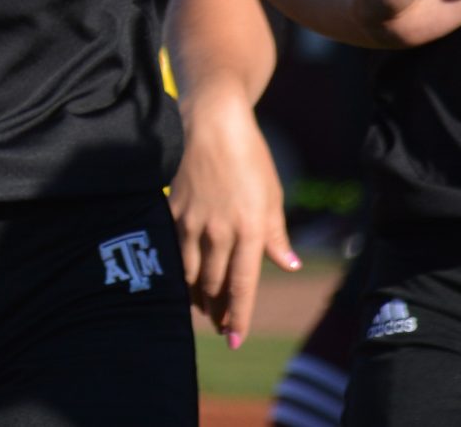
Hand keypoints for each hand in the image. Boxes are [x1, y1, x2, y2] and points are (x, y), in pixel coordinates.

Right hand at [172, 94, 298, 347]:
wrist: (211, 122)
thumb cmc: (249, 156)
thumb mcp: (271, 195)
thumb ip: (277, 235)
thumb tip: (289, 265)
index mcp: (250, 229)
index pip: (242, 286)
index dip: (238, 316)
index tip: (234, 338)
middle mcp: (220, 231)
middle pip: (214, 285)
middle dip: (217, 310)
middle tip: (219, 326)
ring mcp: (192, 221)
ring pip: (191, 273)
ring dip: (197, 295)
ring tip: (201, 308)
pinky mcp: (172, 209)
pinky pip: (174, 251)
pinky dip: (179, 270)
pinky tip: (182, 278)